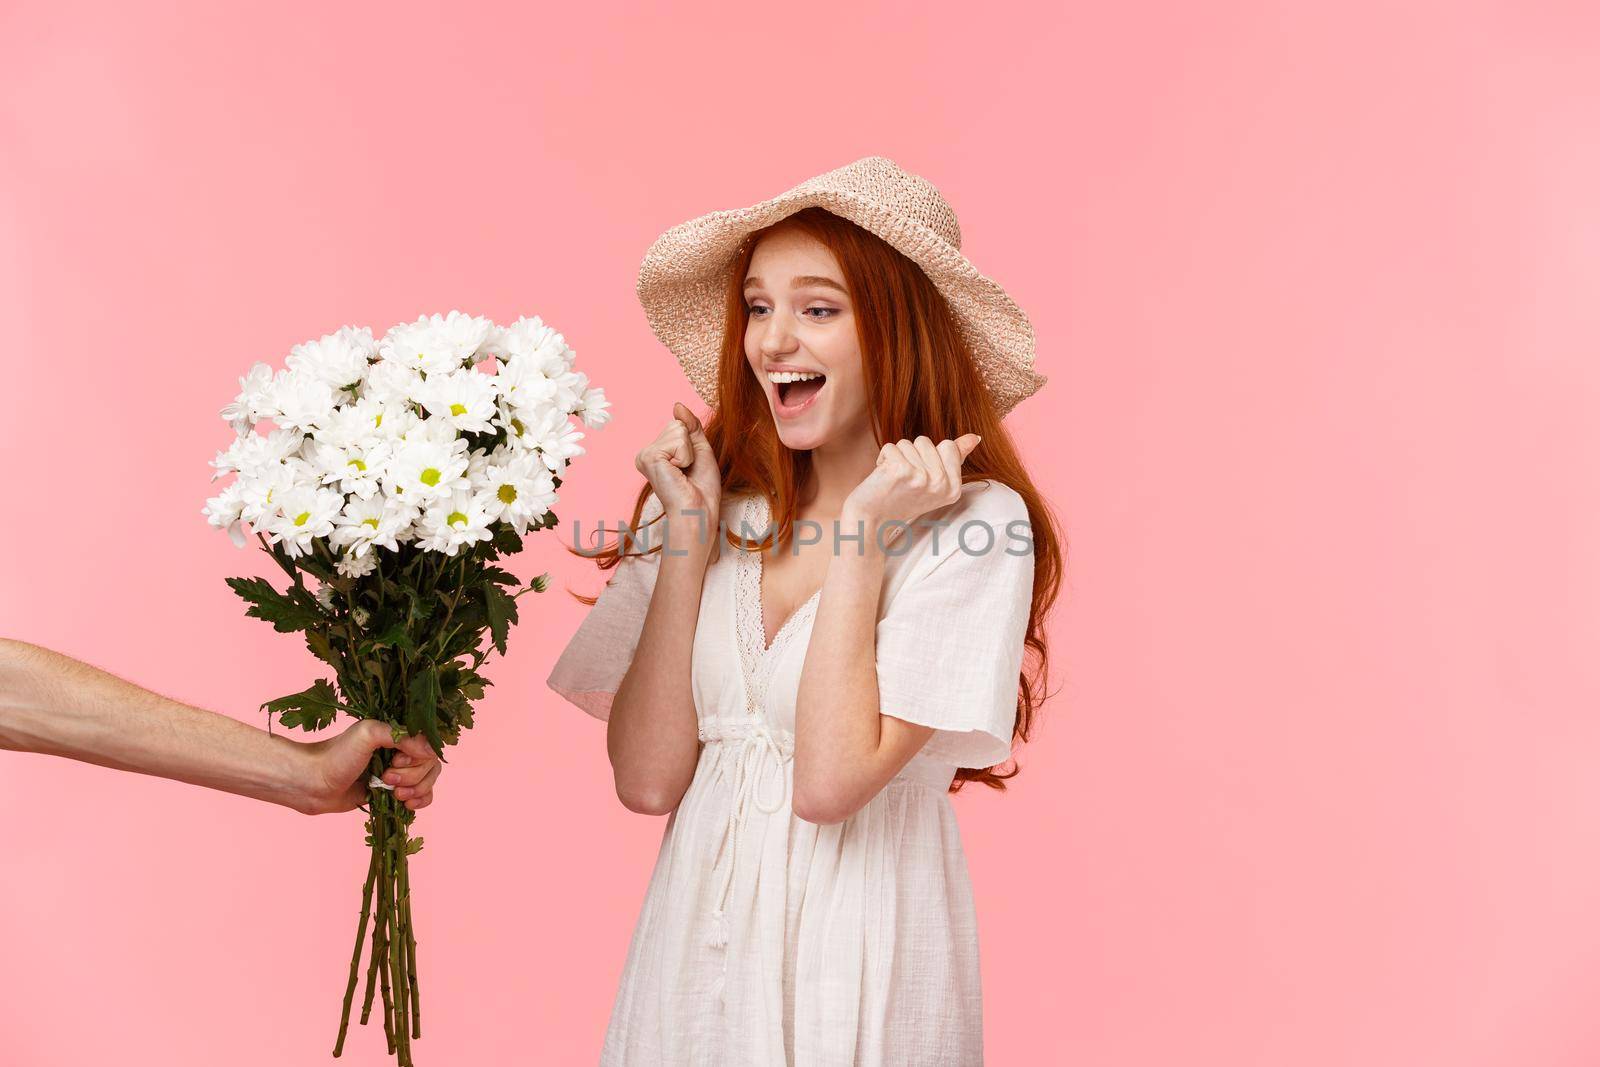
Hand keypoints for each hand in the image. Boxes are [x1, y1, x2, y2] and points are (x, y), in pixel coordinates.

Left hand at [298, 719, 441, 815]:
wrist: (314, 784)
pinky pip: (423, 796)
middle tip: (386, 778)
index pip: (428, 743)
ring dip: (416, 790)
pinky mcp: (395, 791)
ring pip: (428, 781)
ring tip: (393, 793)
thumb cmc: (337, 755)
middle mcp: (401, 750)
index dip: (418, 756)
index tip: (395, 760)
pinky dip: (421, 800)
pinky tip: (409, 804)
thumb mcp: (368, 734)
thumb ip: (402, 736)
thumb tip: (432, 752)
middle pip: (430, 764)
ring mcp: (400, 772)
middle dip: (412, 776)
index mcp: (397, 732)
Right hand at [635, 401, 721, 534]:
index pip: (678, 425)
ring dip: (689, 453)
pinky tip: (678, 473)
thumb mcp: (699, 449)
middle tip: (687, 471)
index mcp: (656, 452)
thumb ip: (690, 426)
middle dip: (690, 446)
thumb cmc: (701, 488)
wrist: (699, 510)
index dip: (692, 444)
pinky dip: (686, 456)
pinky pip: (678, 440)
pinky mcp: (649, 457)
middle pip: (677, 425)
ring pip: (678, 430)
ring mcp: (645, 454)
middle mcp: (646, 453)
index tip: (689, 467)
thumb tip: (677, 405)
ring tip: (683, 473)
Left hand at [843, 434, 982, 546]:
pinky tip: (883, 478)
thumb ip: (956, 458)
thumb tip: (974, 437)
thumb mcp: (934, 483)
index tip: (920, 479)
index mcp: (954, 489)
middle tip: (905, 481)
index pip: (948, 446)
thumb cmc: (901, 500)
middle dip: (911, 455)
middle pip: (926, 442)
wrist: (872, 521)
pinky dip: (883, 459)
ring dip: (896, 457)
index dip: (928, 457)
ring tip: (894, 480)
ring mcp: (922, 477)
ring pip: (907, 443)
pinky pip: (891, 447)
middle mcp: (941, 484)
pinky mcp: (901, 470)